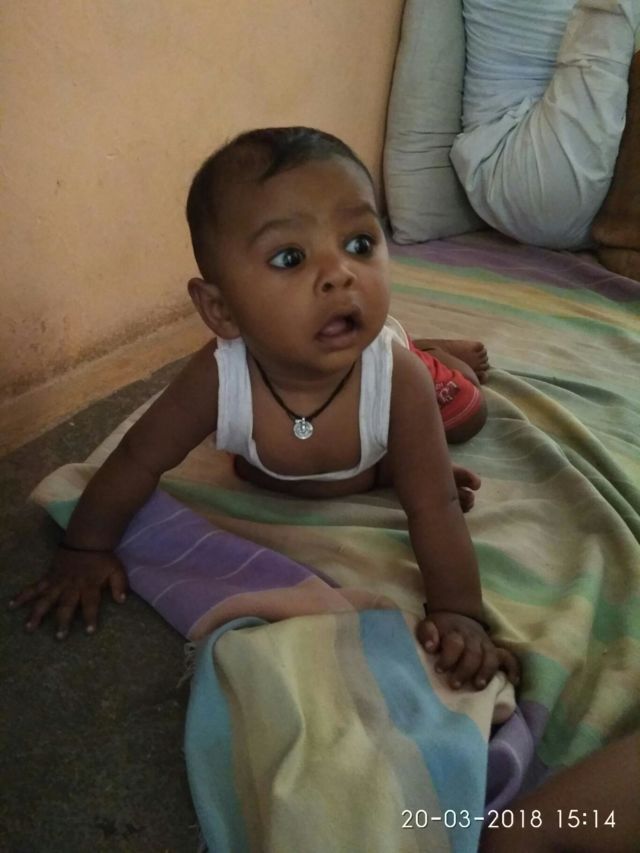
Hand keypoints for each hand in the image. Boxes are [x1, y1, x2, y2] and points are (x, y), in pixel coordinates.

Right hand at [9, 547, 127, 638]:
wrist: (87, 540)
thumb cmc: (103, 559)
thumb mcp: (117, 570)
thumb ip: (119, 585)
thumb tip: (122, 601)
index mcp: (90, 585)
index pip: (91, 604)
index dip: (90, 617)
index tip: (89, 632)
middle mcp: (72, 586)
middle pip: (66, 605)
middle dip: (63, 621)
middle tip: (59, 637)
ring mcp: (58, 582)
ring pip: (46, 599)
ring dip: (37, 613)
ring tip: (29, 627)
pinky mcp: (48, 577)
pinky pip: (34, 587)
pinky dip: (23, 595)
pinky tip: (12, 604)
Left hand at [417, 610, 519, 690]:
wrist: (456, 614)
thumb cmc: (440, 627)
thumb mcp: (428, 625)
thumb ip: (427, 634)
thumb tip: (430, 647)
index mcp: (455, 632)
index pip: (455, 644)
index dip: (448, 658)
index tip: (439, 670)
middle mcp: (473, 637)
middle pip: (473, 654)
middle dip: (465, 670)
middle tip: (454, 685)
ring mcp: (485, 643)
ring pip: (490, 657)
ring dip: (485, 672)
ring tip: (478, 686)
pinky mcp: (494, 650)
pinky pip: (509, 657)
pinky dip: (513, 668)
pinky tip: (513, 681)